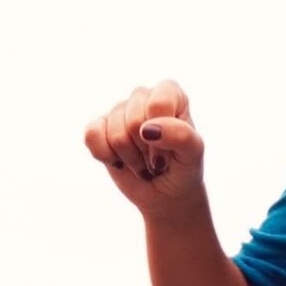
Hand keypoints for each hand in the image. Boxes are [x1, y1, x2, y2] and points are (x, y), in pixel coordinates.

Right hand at [84, 80, 207, 225]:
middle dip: (145, 150)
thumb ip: (181, 136)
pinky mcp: (99, 127)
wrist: (166, 193)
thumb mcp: (194, 154)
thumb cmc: (183, 168)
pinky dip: (105, 156)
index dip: (162, 136)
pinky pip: (92, 136)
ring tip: (141, 161)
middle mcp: (143, 95)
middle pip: (134, 121)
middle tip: (156, 159)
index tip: (170, 151)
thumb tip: (147, 129)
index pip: (158, 105)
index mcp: (170, 93)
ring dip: (130, 158)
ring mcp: (119, 110)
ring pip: (114, 133)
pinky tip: (119, 160)